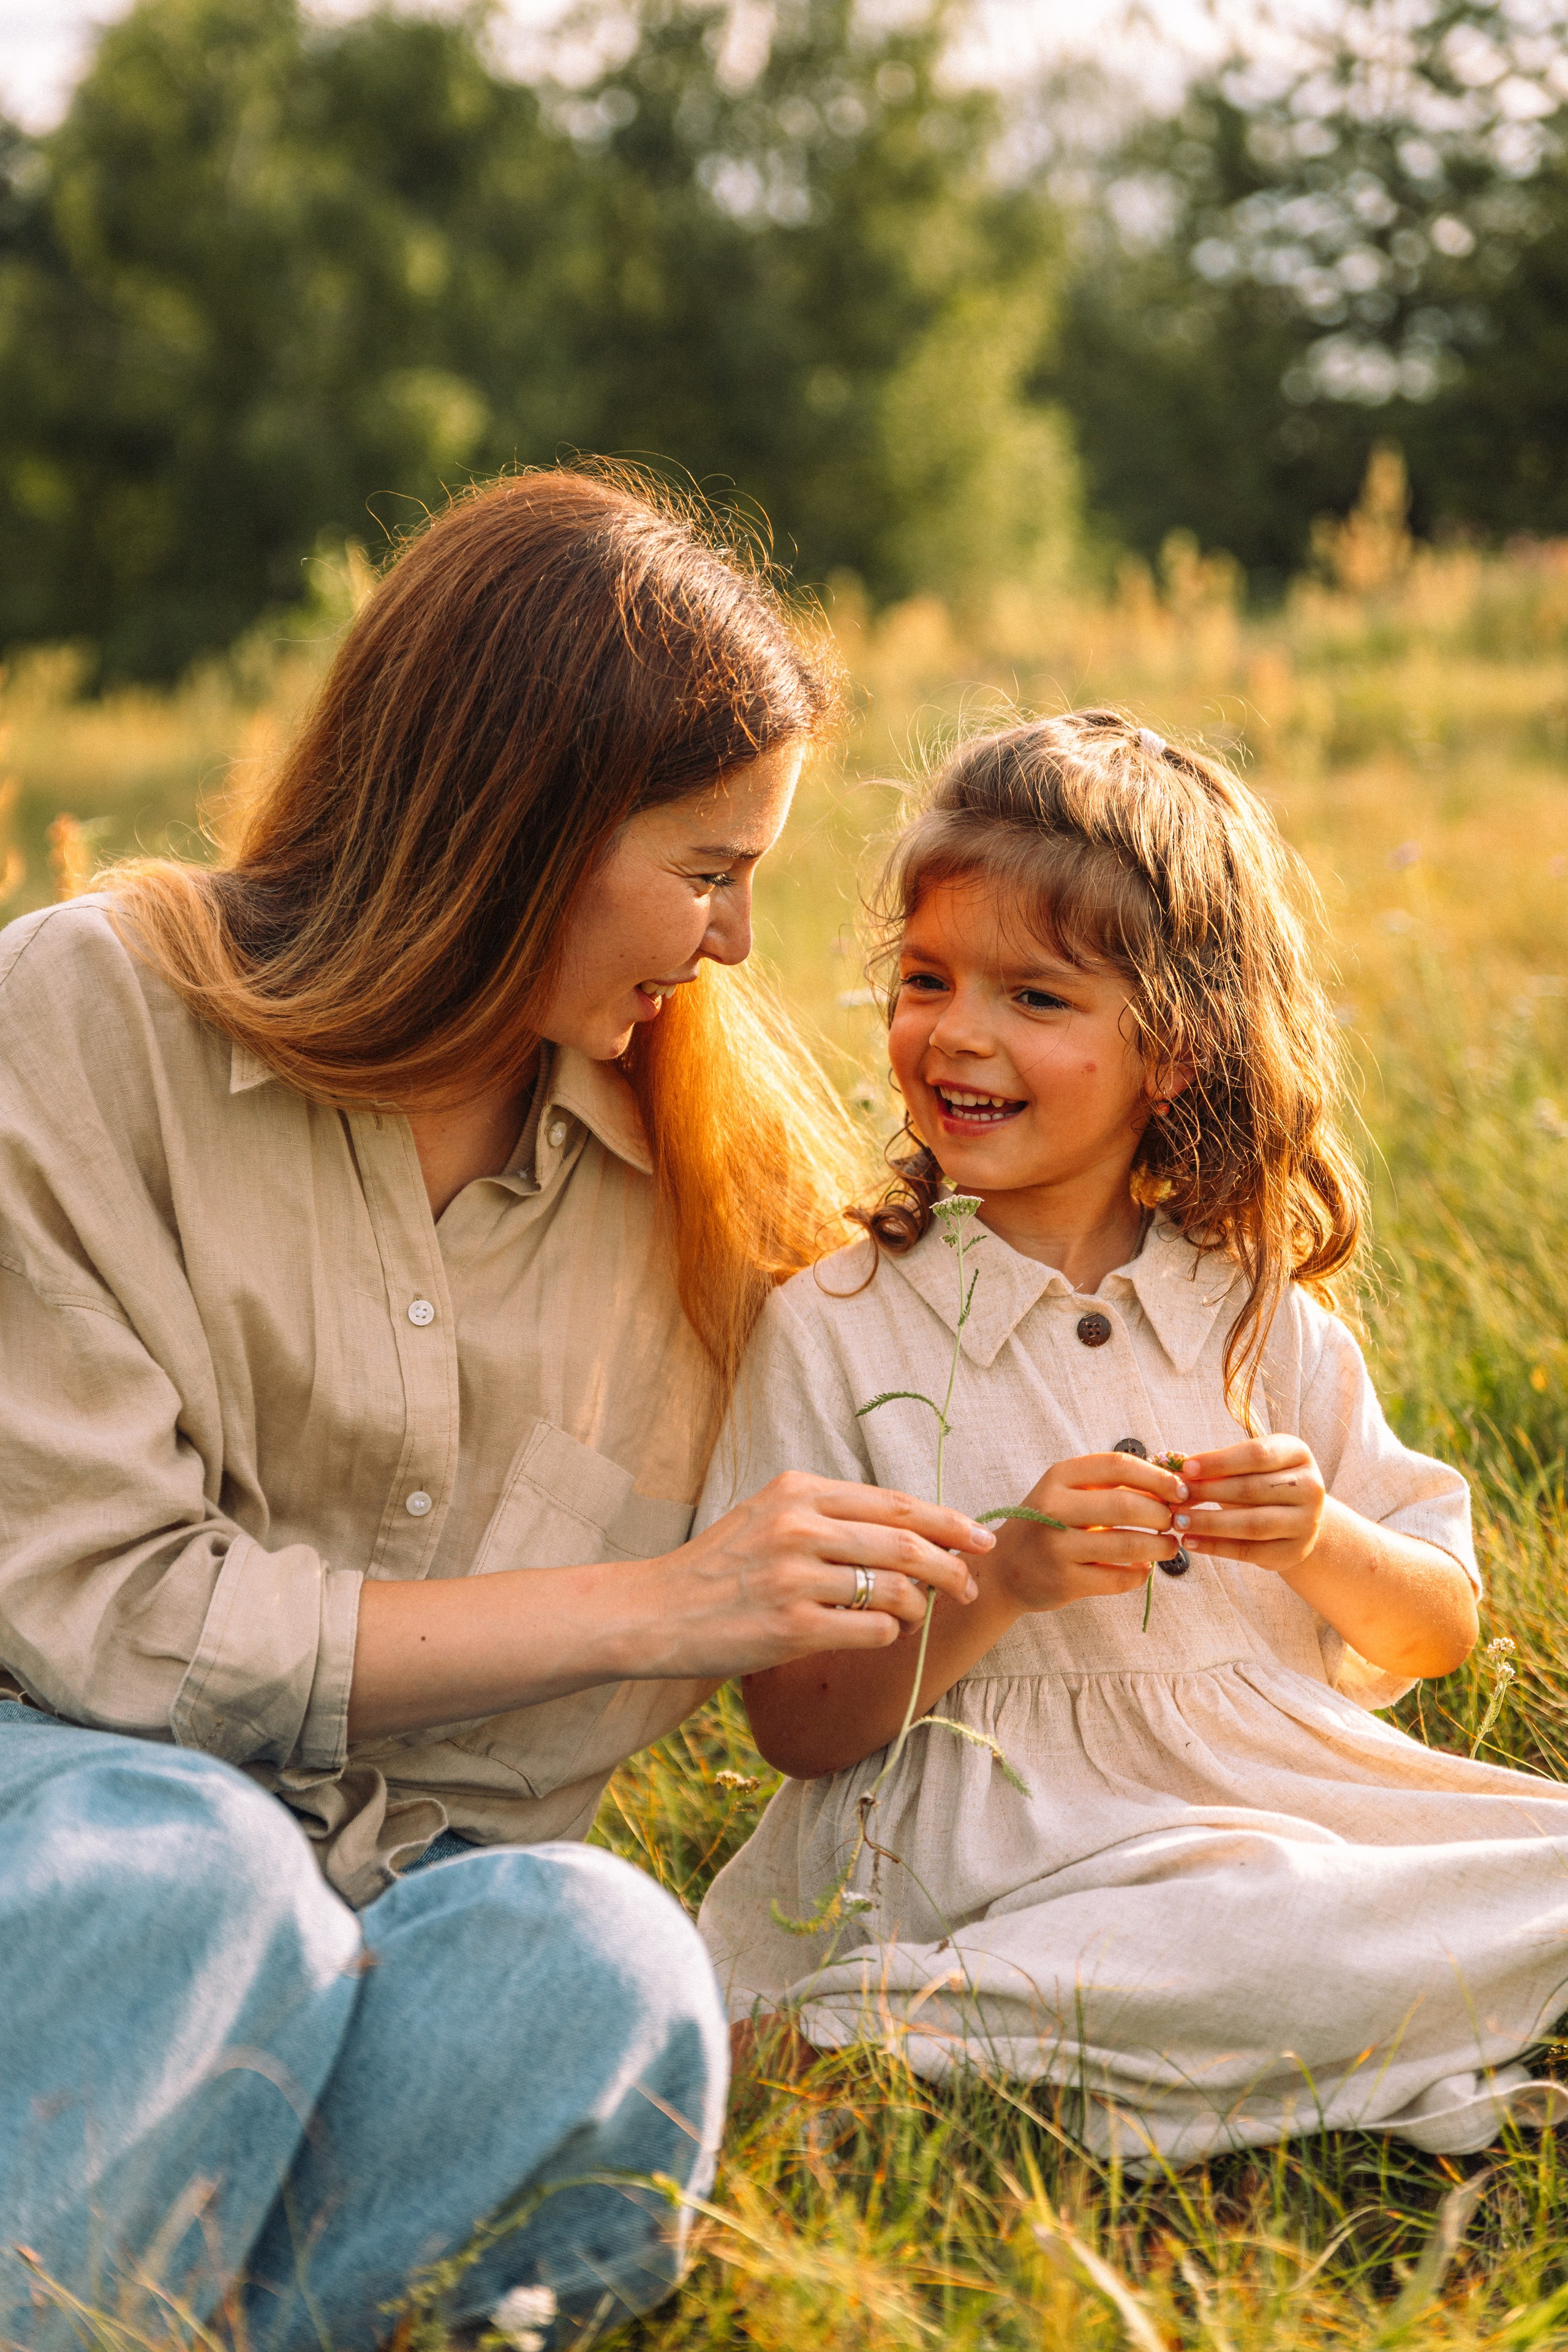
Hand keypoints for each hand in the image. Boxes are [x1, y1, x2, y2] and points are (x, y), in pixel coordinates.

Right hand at [651, 1472, 991, 1676]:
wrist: (655, 1611)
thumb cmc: (720, 1567)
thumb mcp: (768, 1516)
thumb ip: (828, 1514)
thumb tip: (909, 1530)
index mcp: (797, 1491)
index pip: (893, 1502)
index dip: (946, 1520)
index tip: (980, 1536)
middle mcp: (798, 1526)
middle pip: (905, 1542)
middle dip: (952, 1564)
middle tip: (969, 1583)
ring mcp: (794, 1577)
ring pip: (895, 1588)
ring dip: (922, 1606)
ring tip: (919, 1615)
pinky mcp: (790, 1627)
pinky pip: (872, 1630)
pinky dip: (890, 1634)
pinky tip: (881, 1635)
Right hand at [991, 1451, 1187, 1612]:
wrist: (1005, 1571)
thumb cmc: (1048, 1525)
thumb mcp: (1067, 1493)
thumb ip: (1109, 1486)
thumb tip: (1172, 1485)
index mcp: (1058, 1478)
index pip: (1117, 1466)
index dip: (1156, 1477)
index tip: (1180, 1490)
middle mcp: (1053, 1508)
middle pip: (1125, 1505)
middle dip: (1162, 1514)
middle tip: (1175, 1521)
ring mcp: (1056, 1547)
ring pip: (1127, 1545)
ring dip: (1160, 1547)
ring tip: (1170, 1546)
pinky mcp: (1064, 1582)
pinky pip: (1119, 1579)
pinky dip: (1140, 1574)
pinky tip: (1144, 1568)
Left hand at [1174, 1436, 1325, 1575]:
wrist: (1296, 1519)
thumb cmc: (1261, 1484)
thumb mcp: (1246, 1468)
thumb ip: (1214, 1467)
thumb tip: (1172, 1468)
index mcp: (1298, 1453)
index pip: (1257, 1455)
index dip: (1219, 1461)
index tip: (1186, 1468)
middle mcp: (1310, 1486)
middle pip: (1252, 1489)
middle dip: (1208, 1493)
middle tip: (1175, 1497)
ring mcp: (1307, 1521)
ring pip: (1252, 1523)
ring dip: (1210, 1523)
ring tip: (1178, 1521)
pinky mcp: (1294, 1551)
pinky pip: (1250, 1550)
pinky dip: (1216, 1547)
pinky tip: (1191, 1542)